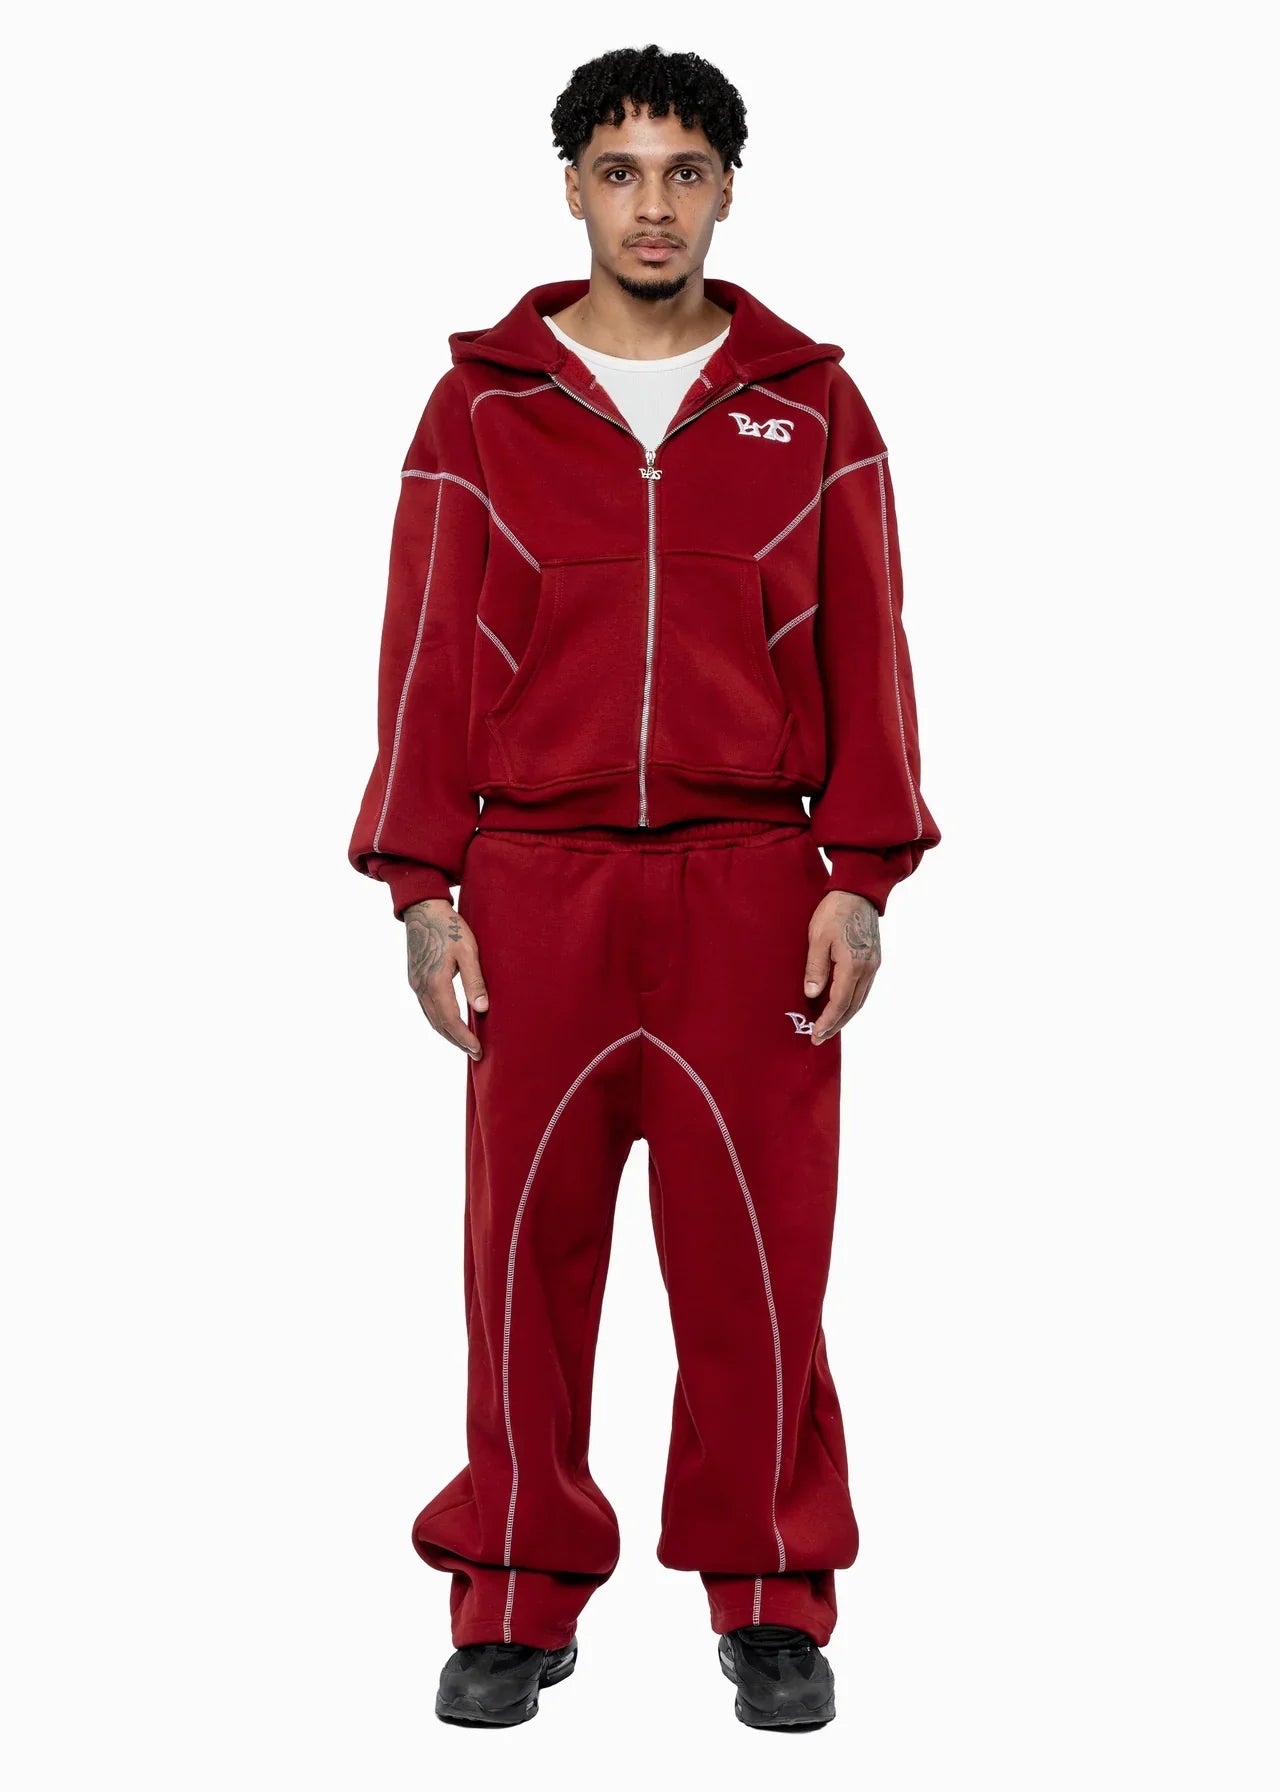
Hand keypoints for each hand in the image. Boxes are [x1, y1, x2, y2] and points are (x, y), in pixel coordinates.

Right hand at [403, 898, 488, 1058]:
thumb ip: (475, 981)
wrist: (423, 910)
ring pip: (431, 1018)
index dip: (464, 1037)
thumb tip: (482, 1009)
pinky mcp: (415, 979)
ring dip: (447, 1033)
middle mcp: (421, 987)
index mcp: (435, 982)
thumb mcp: (468, 951)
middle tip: (475, 1053)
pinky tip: (450, 1023)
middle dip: (457, 1041)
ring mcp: (415, 984)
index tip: (477, 1050)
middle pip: (438, 1024)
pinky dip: (439, 1021)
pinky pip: (426, 1008)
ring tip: (464, 1043)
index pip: (450, 1020)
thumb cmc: (449, 927)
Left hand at [803, 891, 881, 1043]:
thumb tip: (811, 994)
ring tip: (829, 1028)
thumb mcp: (817, 937)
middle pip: (852, 1007)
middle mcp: (868, 969)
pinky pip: (864, 990)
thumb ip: (815, 967)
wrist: (859, 891)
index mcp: (853, 965)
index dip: (827, 1021)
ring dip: (845, 1017)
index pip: (839, 1002)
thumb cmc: (834, 911)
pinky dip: (853, 1003)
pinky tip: (842, 1008)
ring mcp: (873, 965)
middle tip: (819, 1038)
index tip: (815, 1034)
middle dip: (836, 1025)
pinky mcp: (874, 960)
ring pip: (860, 1000)